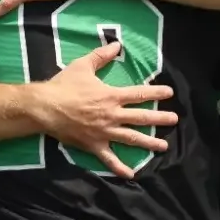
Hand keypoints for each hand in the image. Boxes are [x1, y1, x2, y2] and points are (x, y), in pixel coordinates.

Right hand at [27, 41, 177, 177]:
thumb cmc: (64, 86)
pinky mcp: (94, 145)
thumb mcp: (83, 66)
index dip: (156, 92)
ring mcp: (104, 132)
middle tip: (174, 120)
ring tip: (163, 146)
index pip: (139, 94)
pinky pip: (109, 159)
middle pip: (141, 117)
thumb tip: (116, 44)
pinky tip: (131, 175)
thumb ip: (101, 56)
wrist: (45, 107)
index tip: (170, 93)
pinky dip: (119, 168)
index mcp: (111, 96)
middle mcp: (112, 115)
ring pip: (131, 138)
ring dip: (149, 143)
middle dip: (159, 118)